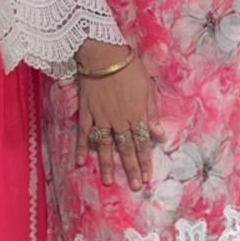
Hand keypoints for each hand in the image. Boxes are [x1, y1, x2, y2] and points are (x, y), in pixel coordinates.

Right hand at [75, 41, 163, 190]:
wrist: (104, 55)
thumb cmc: (130, 68)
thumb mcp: (148, 89)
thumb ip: (152, 113)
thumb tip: (160, 136)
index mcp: (136, 114)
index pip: (142, 142)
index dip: (145, 160)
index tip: (148, 176)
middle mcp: (119, 120)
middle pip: (126, 148)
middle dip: (131, 168)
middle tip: (134, 186)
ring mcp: (101, 117)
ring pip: (104, 146)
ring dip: (107, 164)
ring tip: (109, 181)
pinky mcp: (87, 112)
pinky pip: (83, 133)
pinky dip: (81, 147)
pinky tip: (79, 162)